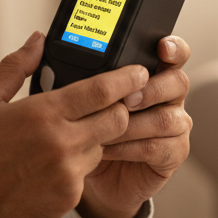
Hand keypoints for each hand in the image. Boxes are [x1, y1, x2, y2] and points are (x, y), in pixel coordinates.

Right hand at [0, 33, 148, 217]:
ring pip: (102, 147)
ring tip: (64, 137)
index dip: (127, 79)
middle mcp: (61, 144)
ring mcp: (68, 174)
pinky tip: (50, 164)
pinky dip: (76, 166)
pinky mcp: (68, 198)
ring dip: (94, 138)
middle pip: (117, 119)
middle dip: (119, 108)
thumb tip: (38, 40)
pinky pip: (85, 174)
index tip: (139, 72)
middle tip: (111, 103)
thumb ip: (15, 66)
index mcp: (42, 114)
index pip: (102, 91)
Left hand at [77, 36, 191, 217]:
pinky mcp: (171, 154)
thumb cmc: (84, 130)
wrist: (88, 174)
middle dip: (152, 89)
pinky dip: (130, 148)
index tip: (161, 48)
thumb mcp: (75, 98)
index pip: (172, 54)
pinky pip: (159, 147)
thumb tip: (39, 42)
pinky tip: (107, 149)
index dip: (173, 48)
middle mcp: (166, 97)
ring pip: (167, 118)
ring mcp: (174, 126)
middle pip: (178, 82)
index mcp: (149, 74)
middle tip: (126, 99)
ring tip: (105, 131)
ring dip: (134, 124)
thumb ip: (66, 71)